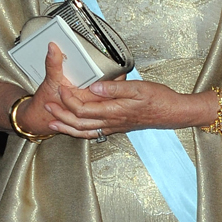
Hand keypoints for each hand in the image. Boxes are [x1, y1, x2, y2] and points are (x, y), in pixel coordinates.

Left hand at [18, 43, 207, 139]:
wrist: (173, 113)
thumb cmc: (159, 99)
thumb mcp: (139, 88)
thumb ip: (115, 89)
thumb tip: (94, 88)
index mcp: (115, 110)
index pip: (84, 108)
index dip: (69, 99)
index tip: (60, 87)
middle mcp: (112, 122)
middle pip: (80, 122)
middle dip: (61, 114)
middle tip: (48, 105)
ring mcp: (114, 126)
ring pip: (85, 131)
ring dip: (67, 126)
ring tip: (53, 121)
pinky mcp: (118, 127)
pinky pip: (94, 133)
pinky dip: (81, 132)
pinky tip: (74, 129)